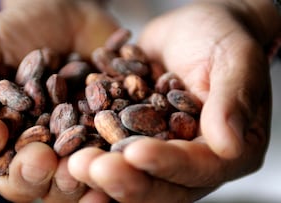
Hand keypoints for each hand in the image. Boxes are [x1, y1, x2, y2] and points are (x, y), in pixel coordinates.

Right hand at [0, 0, 117, 201]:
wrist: (66, 17)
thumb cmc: (19, 32)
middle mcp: (31, 146)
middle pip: (24, 178)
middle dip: (29, 174)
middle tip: (39, 159)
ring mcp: (68, 146)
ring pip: (65, 179)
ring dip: (70, 179)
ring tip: (76, 168)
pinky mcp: (101, 137)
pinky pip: (105, 157)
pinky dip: (108, 162)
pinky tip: (113, 159)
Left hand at [68, 0, 280, 201]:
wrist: (192, 31)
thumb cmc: (221, 39)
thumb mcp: (235, 60)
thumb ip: (232, 101)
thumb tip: (229, 145)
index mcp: (224, 151)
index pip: (196, 168)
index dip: (166, 164)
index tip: (136, 152)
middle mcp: (189, 159)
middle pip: (157, 184)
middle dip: (123, 179)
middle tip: (88, 168)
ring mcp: (158, 150)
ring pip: (129, 174)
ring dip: (100, 173)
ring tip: (72, 164)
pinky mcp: (132, 135)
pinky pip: (109, 149)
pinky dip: (88, 151)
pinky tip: (64, 152)